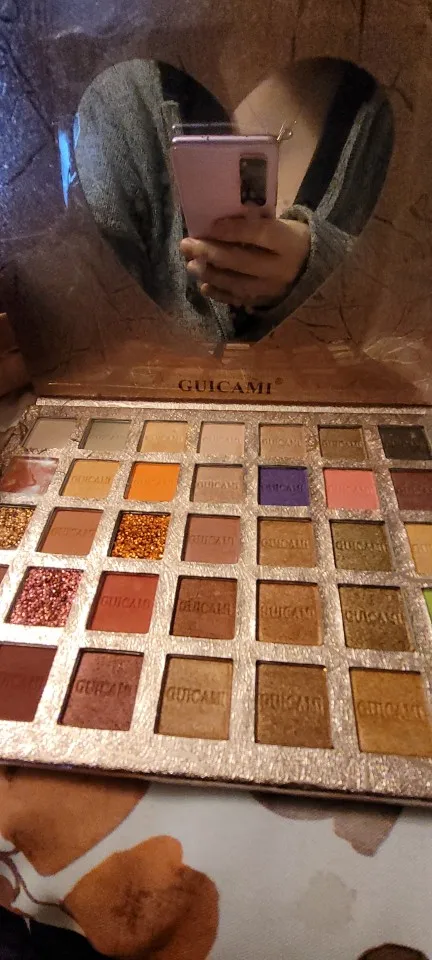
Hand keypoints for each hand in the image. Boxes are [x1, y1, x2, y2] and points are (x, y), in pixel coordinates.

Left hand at [180, 216, 310, 308]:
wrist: (313, 269)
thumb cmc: (292, 240)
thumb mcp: (283, 225)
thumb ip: (257, 224)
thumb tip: (219, 223)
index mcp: (288, 242)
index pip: (258, 234)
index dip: (232, 230)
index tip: (209, 226)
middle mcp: (281, 269)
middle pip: (241, 261)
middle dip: (210, 253)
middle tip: (187, 245)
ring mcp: (273, 289)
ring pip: (237, 283)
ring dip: (210, 275)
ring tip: (191, 265)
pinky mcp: (267, 303)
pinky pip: (240, 300)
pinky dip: (220, 294)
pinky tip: (204, 287)